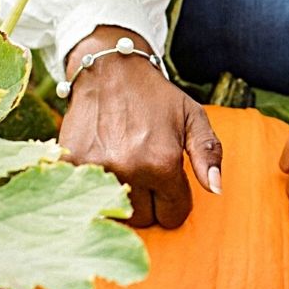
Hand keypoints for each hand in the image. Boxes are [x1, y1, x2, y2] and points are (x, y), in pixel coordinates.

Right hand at [58, 26, 221, 227]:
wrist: (109, 69)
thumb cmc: (156, 96)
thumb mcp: (193, 117)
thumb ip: (208, 154)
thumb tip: (216, 189)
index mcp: (162, 161)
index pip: (174, 214)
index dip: (175, 201)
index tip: (170, 183)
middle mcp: (129, 168)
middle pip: (144, 219)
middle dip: (150, 203)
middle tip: (146, 173)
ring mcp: (97, 168)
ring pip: (116, 212)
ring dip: (124, 199)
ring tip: (126, 169)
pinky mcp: (71, 164)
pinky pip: (88, 197)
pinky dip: (96, 188)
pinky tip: (104, 165)